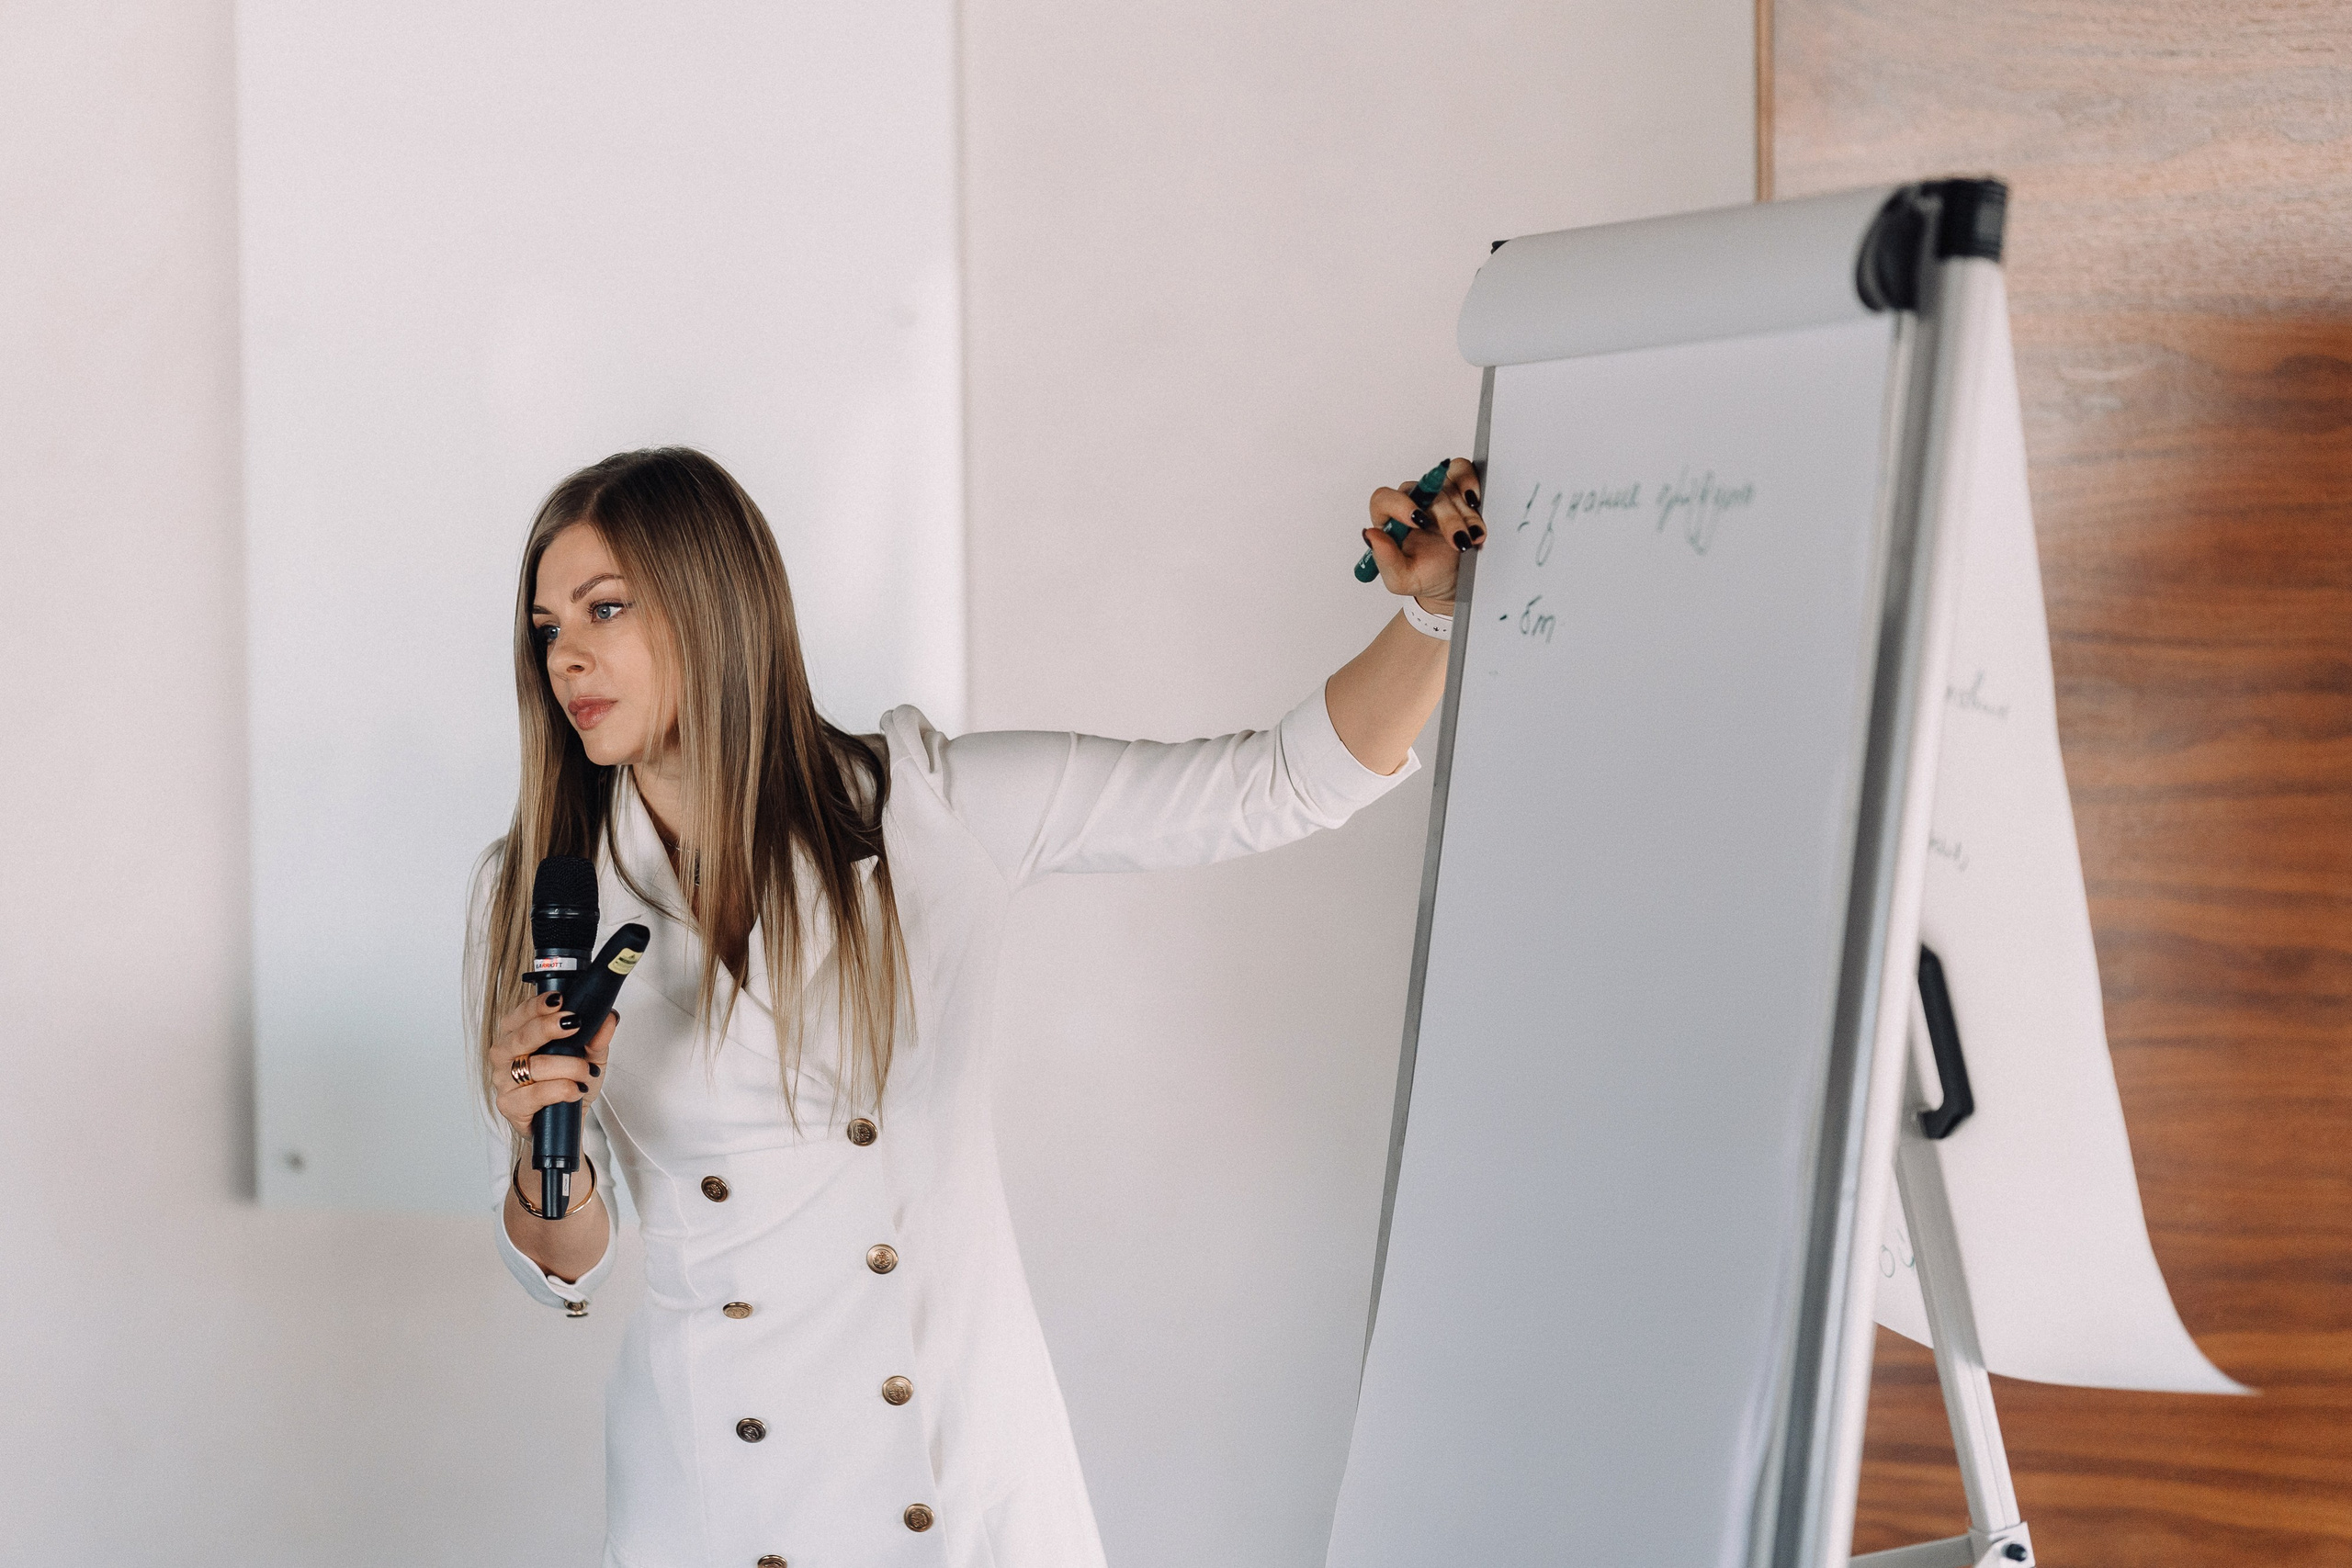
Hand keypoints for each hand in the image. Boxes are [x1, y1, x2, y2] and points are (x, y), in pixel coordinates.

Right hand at [490, 990, 618, 1138]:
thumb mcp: (590, 1056)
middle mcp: (505, 1055)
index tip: (560, 1000)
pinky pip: (536, 1094)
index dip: (538, 1005)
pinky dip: (561, 1090)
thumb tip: (609, 1017)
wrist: (565, 1122)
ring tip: (587, 1072)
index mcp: (517, 1035)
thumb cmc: (570, 1083)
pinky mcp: (509, 1106)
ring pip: (534, 1066)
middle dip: (549, 1027)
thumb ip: (598, 1037)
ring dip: (568, 1067)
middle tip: (574, 1024)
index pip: (521, 1014)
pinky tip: (575, 1090)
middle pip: (522, 1036)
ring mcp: (504, 1081)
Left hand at [1360, 458, 1483, 611]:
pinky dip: (1471, 485)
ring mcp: (1435, 494)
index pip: (1384, 499)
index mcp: (1389, 519)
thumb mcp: (1401, 579)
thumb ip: (1384, 559)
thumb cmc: (1424, 576)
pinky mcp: (1456, 490)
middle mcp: (1411, 501)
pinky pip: (1462, 472)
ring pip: (1447, 484)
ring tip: (1472, 536)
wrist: (1451, 580)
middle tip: (1458, 540)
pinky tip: (1476, 504)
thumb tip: (1371, 535)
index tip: (1419, 521)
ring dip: (1464, 512)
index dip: (1400, 506)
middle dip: (1447, 518)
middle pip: (1424, 492)